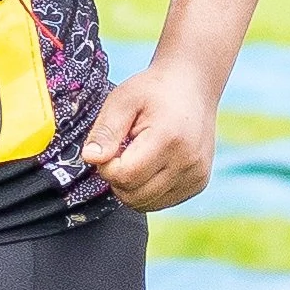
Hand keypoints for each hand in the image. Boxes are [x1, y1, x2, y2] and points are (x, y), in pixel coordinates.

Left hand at [81, 58, 217, 210]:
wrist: (192, 85)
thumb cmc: (153, 91)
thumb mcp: (122, 99)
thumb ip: (105, 130)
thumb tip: (90, 158)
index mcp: (169, 139)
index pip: (124, 176)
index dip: (106, 166)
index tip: (111, 146)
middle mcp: (188, 162)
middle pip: (134, 195)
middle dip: (117, 178)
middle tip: (121, 150)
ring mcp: (196, 176)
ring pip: (146, 204)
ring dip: (131, 186)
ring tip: (136, 155)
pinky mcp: (199, 183)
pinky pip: (161, 202)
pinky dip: (147, 189)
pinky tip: (151, 164)